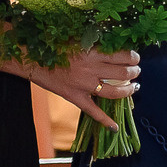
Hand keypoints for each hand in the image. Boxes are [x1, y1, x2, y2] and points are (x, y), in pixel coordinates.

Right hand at [26, 47, 140, 131]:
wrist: (30, 59)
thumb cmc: (53, 45)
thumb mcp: (78, 39)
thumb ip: (96, 44)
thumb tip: (115, 44)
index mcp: (92, 53)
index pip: (123, 56)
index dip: (133, 57)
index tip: (135, 57)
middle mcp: (90, 70)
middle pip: (123, 73)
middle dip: (134, 72)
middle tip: (136, 71)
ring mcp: (83, 86)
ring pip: (114, 92)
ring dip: (128, 91)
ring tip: (134, 87)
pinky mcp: (74, 97)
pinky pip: (93, 111)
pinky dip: (104, 120)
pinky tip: (115, 127)